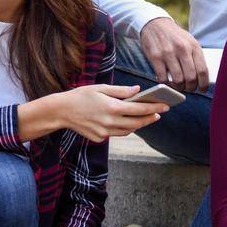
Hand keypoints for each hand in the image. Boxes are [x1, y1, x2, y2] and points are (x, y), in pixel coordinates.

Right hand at [45, 85, 165, 140]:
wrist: (60, 111)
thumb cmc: (81, 96)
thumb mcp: (100, 88)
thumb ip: (121, 90)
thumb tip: (138, 90)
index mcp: (112, 107)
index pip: (140, 109)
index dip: (155, 108)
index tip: (166, 106)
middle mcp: (110, 122)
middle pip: (137, 122)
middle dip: (150, 118)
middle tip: (159, 113)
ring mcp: (105, 132)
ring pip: (128, 130)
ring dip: (139, 124)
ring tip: (147, 118)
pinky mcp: (99, 138)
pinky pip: (116, 134)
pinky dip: (123, 128)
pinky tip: (128, 122)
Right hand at [140, 16, 209, 92]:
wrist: (155, 24)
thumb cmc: (175, 36)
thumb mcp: (189, 41)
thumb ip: (195, 57)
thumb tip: (203, 77)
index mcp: (194, 46)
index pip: (202, 70)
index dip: (203, 84)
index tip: (202, 89)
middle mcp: (182, 49)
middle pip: (191, 77)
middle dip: (191, 87)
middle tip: (189, 88)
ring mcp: (168, 53)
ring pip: (177, 80)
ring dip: (179, 87)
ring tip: (179, 86)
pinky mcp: (155, 57)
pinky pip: (163, 78)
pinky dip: (166, 83)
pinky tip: (167, 81)